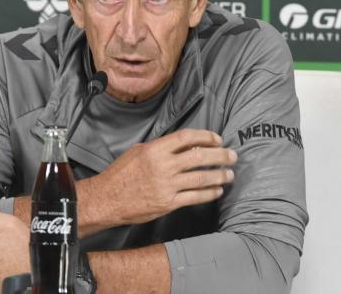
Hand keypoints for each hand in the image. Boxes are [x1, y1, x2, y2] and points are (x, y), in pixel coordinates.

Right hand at [93, 129, 236, 225]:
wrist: (107, 199)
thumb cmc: (121, 174)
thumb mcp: (138, 151)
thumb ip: (161, 147)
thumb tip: (184, 145)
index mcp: (155, 150)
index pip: (187, 137)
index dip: (206, 136)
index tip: (217, 139)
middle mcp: (163, 166)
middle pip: (199, 156)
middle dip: (220, 155)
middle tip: (232, 156)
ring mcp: (166, 186)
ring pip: (201, 178)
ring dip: (219, 175)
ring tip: (229, 174)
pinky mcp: (168, 203)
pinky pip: (195, 197)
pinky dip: (209, 193)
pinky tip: (217, 190)